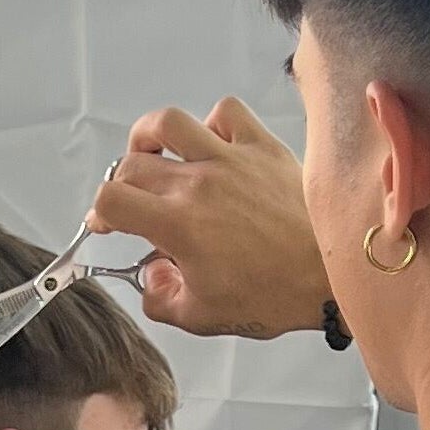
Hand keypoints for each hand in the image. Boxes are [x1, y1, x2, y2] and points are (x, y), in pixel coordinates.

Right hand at [89, 97, 330, 339]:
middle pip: (132, 163)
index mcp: (177, 225)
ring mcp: (229, 158)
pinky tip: (211, 145)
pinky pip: (225, 112)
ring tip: (153, 155)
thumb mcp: (203, 317)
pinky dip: (210, 123)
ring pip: (168, 122)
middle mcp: (197, 183)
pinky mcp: (261, 147)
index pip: (111, 199)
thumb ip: (161, 298)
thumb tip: (150, 277)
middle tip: (132, 202)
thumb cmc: (273, 296)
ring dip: (149, 137)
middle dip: (121, 184)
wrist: (330, 277)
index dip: (99, 212)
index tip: (106, 224)